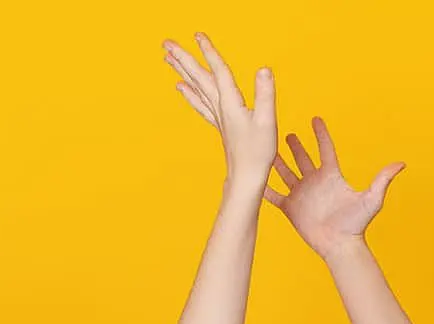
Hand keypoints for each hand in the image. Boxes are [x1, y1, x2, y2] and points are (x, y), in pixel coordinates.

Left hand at [164, 33, 275, 187]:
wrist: (246, 178)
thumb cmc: (258, 153)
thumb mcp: (267, 121)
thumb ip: (265, 94)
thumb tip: (263, 69)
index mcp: (231, 104)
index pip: (218, 71)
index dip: (209, 52)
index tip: (197, 35)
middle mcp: (220, 107)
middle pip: (198, 77)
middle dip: (183, 58)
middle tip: (166, 43)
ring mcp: (217, 116)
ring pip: (195, 88)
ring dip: (182, 71)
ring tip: (168, 57)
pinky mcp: (219, 124)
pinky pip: (199, 104)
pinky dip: (188, 93)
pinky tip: (180, 86)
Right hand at [266, 118, 402, 260]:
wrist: (340, 245)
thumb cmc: (356, 224)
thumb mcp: (371, 199)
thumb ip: (382, 180)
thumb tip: (401, 164)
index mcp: (331, 176)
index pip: (325, 150)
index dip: (321, 134)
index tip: (315, 119)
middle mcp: (314, 183)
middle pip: (303, 159)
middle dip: (295, 146)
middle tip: (287, 133)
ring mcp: (301, 195)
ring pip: (286, 173)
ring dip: (277, 162)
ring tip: (267, 149)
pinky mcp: (291, 208)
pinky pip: (274, 196)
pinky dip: (264, 188)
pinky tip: (254, 179)